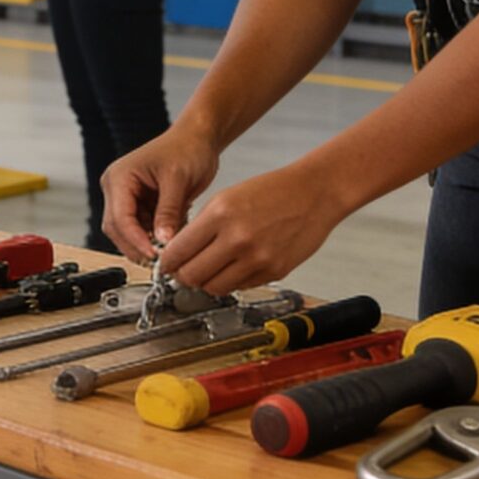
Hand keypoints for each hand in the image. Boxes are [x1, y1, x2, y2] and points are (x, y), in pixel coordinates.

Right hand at [99, 126, 221, 265]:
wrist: (198, 139)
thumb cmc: (186, 148)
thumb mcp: (178, 180)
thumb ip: (168, 211)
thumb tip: (163, 241)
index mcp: (120, 177)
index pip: (119, 217)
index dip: (135, 240)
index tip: (154, 255)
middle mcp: (118, 188)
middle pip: (118, 229)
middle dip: (138, 246)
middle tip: (161, 261)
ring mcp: (128, 197)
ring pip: (129, 232)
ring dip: (147, 243)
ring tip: (170, 249)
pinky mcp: (142, 205)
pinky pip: (144, 229)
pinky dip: (156, 237)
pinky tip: (173, 238)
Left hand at [153, 164, 348, 294]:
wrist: (313, 194)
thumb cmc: (272, 191)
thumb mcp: (227, 198)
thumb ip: (201, 226)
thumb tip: (179, 252)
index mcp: (220, 215)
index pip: (179, 251)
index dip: (166, 262)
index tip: (165, 263)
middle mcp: (237, 239)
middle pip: (192, 275)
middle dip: (182, 276)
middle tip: (182, 271)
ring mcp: (257, 259)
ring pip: (214, 287)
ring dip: (206, 282)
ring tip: (207, 270)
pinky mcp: (274, 272)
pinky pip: (240, 287)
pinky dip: (230, 281)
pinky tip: (232, 268)